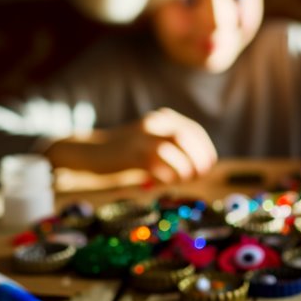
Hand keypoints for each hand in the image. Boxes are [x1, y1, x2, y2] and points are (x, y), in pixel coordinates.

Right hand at [45, 108, 217, 182]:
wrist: (92, 151)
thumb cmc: (129, 153)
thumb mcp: (154, 143)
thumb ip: (177, 149)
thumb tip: (203, 168)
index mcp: (162, 118)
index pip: (193, 131)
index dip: (205, 150)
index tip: (208, 167)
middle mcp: (153, 123)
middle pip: (186, 137)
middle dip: (198, 158)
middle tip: (199, 175)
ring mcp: (140, 137)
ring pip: (172, 148)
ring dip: (184, 168)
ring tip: (183, 180)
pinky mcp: (129, 154)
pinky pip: (155, 163)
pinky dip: (166, 175)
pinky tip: (165, 181)